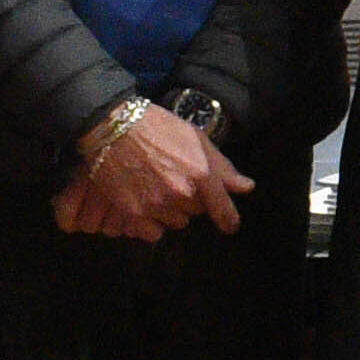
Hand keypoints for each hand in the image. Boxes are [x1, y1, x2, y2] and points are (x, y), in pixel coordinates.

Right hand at [57, 99, 249, 241]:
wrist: (114, 127)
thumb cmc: (157, 127)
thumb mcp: (197, 138)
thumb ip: (223, 167)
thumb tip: (246, 187)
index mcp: (201, 172)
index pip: (223, 208)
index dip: (228, 220)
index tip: (230, 226)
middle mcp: (182, 192)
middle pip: (196, 211)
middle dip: (190, 199)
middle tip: (174, 179)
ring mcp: (157, 205)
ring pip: (176, 222)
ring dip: (170, 211)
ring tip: (156, 187)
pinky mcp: (134, 214)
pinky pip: (153, 233)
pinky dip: (151, 223)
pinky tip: (145, 203)